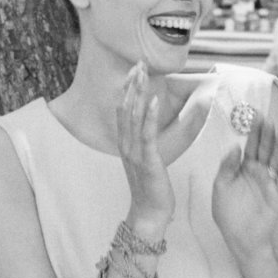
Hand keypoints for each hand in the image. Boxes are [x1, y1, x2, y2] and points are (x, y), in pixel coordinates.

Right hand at [117, 61, 174, 234]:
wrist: (149, 214)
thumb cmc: (151, 189)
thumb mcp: (145, 161)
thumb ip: (144, 144)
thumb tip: (149, 129)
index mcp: (126, 144)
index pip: (123, 110)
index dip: (127, 89)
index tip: (134, 70)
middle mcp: (126, 145)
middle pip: (126, 108)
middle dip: (132, 84)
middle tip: (138, 63)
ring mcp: (135, 153)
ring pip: (133, 116)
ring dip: (138, 93)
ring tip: (143, 73)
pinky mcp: (147, 161)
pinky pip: (147, 134)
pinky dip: (149, 116)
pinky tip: (153, 100)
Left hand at [212, 114, 277, 256]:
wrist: (239, 238)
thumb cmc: (228, 214)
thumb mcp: (220, 188)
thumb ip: (226, 168)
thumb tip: (234, 148)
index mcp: (245, 168)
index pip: (251, 145)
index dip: (252, 130)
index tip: (252, 114)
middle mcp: (260, 171)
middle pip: (265, 147)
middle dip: (267, 132)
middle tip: (267, 115)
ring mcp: (271, 181)